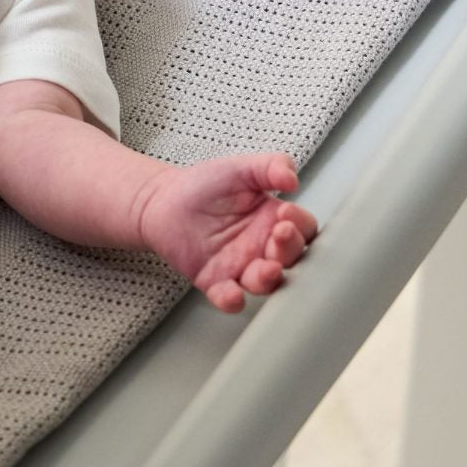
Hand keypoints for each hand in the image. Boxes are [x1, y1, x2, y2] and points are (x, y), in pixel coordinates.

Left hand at [136, 153, 318, 313]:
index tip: (285, 214)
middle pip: (292, 258)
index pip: (303, 229)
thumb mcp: (242, 168)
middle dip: (290, 250)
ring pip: (265, 282)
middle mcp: (262, 247)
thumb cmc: (205, 185)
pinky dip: (231, 300)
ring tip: (266, 269)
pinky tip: (231, 294)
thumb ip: (270, 166)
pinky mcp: (215, 281)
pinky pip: (228, 297)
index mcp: (273, 220)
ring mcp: (240, 266)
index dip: (301, 225)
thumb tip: (293, 178)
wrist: (163, 201)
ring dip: (268, 279)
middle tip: (280, 235)